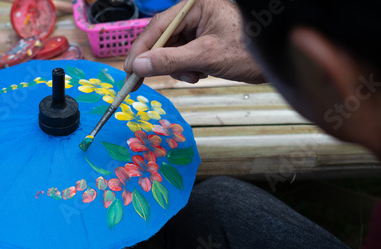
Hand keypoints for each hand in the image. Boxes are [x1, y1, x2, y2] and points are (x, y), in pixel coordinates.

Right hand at [124, 0, 264, 88]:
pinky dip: (187, 68)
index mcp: (195, 5)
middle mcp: (195, 12)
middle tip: (147, 82)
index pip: (157, 27)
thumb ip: (170, 61)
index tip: (128, 71)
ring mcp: (199, 25)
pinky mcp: (204, 38)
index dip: (140, 51)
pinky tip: (201, 72)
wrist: (278, 59)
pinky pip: (183, 54)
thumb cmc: (250, 51)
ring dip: (178, 68)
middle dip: (162, 62)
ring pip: (171, 50)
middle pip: (162, 39)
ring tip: (196, 75)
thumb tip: (138, 66)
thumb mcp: (206, 57)